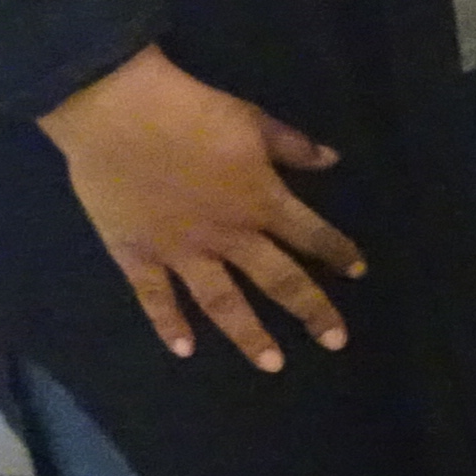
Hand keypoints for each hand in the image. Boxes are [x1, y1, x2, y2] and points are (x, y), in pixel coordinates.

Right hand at [37, 46, 364, 368]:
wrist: (116, 112)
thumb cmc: (189, 110)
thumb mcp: (252, 121)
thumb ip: (293, 147)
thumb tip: (332, 160)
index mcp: (261, 200)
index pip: (312, 235)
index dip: (339, 253)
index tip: (359, 272)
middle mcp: (228, 235)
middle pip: (278, 280)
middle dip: (311, 311)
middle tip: (336, 342)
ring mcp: (181, 251)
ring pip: (223, 302)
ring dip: (249, 335)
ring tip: (272, 365)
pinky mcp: (136, 254)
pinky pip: (155, 298)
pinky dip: (169, 325)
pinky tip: (184, 350)